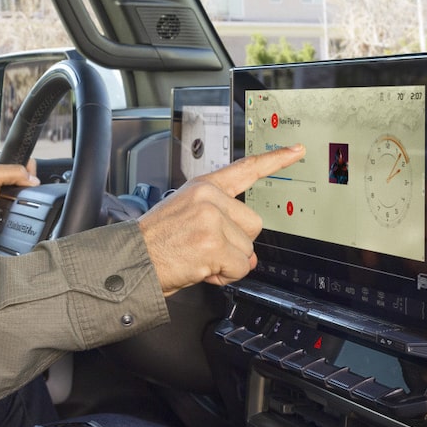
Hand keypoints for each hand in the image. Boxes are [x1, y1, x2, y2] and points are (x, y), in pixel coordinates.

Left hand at [0, 154, 38, 219]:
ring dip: (20, 197)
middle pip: (23, 176)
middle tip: (19, 192)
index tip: (29, 180)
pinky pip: (15, 202)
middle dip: (25, 185)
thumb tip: (33, 180)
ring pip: (20, 191)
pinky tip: (11, 207)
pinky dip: (15, 205)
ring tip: (13, 200)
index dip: (29, 170)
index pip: (23, 160)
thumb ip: (14, 172)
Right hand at [138, 144, 303, 295]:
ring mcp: (211, 220)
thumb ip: (220, 224)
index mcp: (201, 188)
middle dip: (237, 244)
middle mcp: (208, 198)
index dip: (275, 160)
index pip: (244, 170)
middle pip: (254, 224)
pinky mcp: (213, 244)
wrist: (130, 261)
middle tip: (206, 249)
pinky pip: (240, 267)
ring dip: (228, 263)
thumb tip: (248, 255)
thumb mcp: (184, 217)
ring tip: (198, 259)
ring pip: (248, 250)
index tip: (296, 151)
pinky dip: (224, 276)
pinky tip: (201, 268)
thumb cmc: (152, 244)